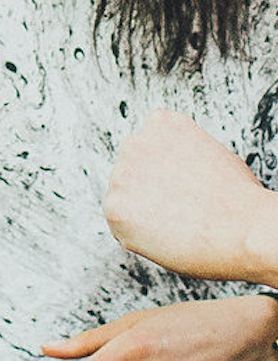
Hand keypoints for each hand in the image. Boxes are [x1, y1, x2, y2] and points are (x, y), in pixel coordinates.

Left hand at [104, 110, 277, 283]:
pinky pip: (120, 226)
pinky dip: (137, 236)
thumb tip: (173, 165)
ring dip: (141, 213)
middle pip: (130, 172)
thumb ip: (182, 153)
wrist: (246, 230)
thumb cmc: (239, 199)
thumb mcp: (213, 153)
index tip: (179, 186)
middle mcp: (135, 143)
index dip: (163, 172)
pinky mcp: (115, 208)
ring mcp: (121, 175)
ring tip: (178, 222)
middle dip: (148, 190)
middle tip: (179, 209)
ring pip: (122, 199)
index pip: (147, 148)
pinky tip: (167, 235)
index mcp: (161, 124)